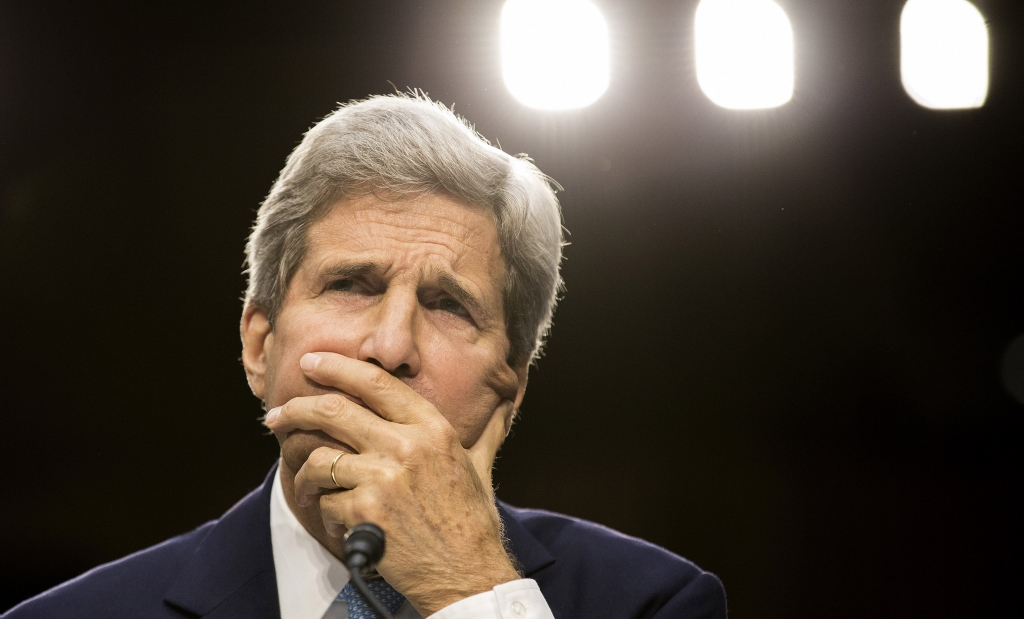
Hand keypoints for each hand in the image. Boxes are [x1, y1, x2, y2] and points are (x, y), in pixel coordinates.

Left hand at [265, 352, 518, 616]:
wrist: (469, 573)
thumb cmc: (471, 521)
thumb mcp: (479, 466)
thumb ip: (484, 433)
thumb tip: (503, 406)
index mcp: (433, 428)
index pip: (376, 383)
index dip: (338, 367)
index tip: (312, 361)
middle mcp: (408, 446)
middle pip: (335, 411)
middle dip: (297, 409)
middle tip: (277, 416)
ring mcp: (385, 478)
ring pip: (320, 458)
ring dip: (304, 472)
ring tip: (305, 482)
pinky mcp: (366, 512)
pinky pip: (326, 501)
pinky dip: (326, 513)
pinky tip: (338, 521)